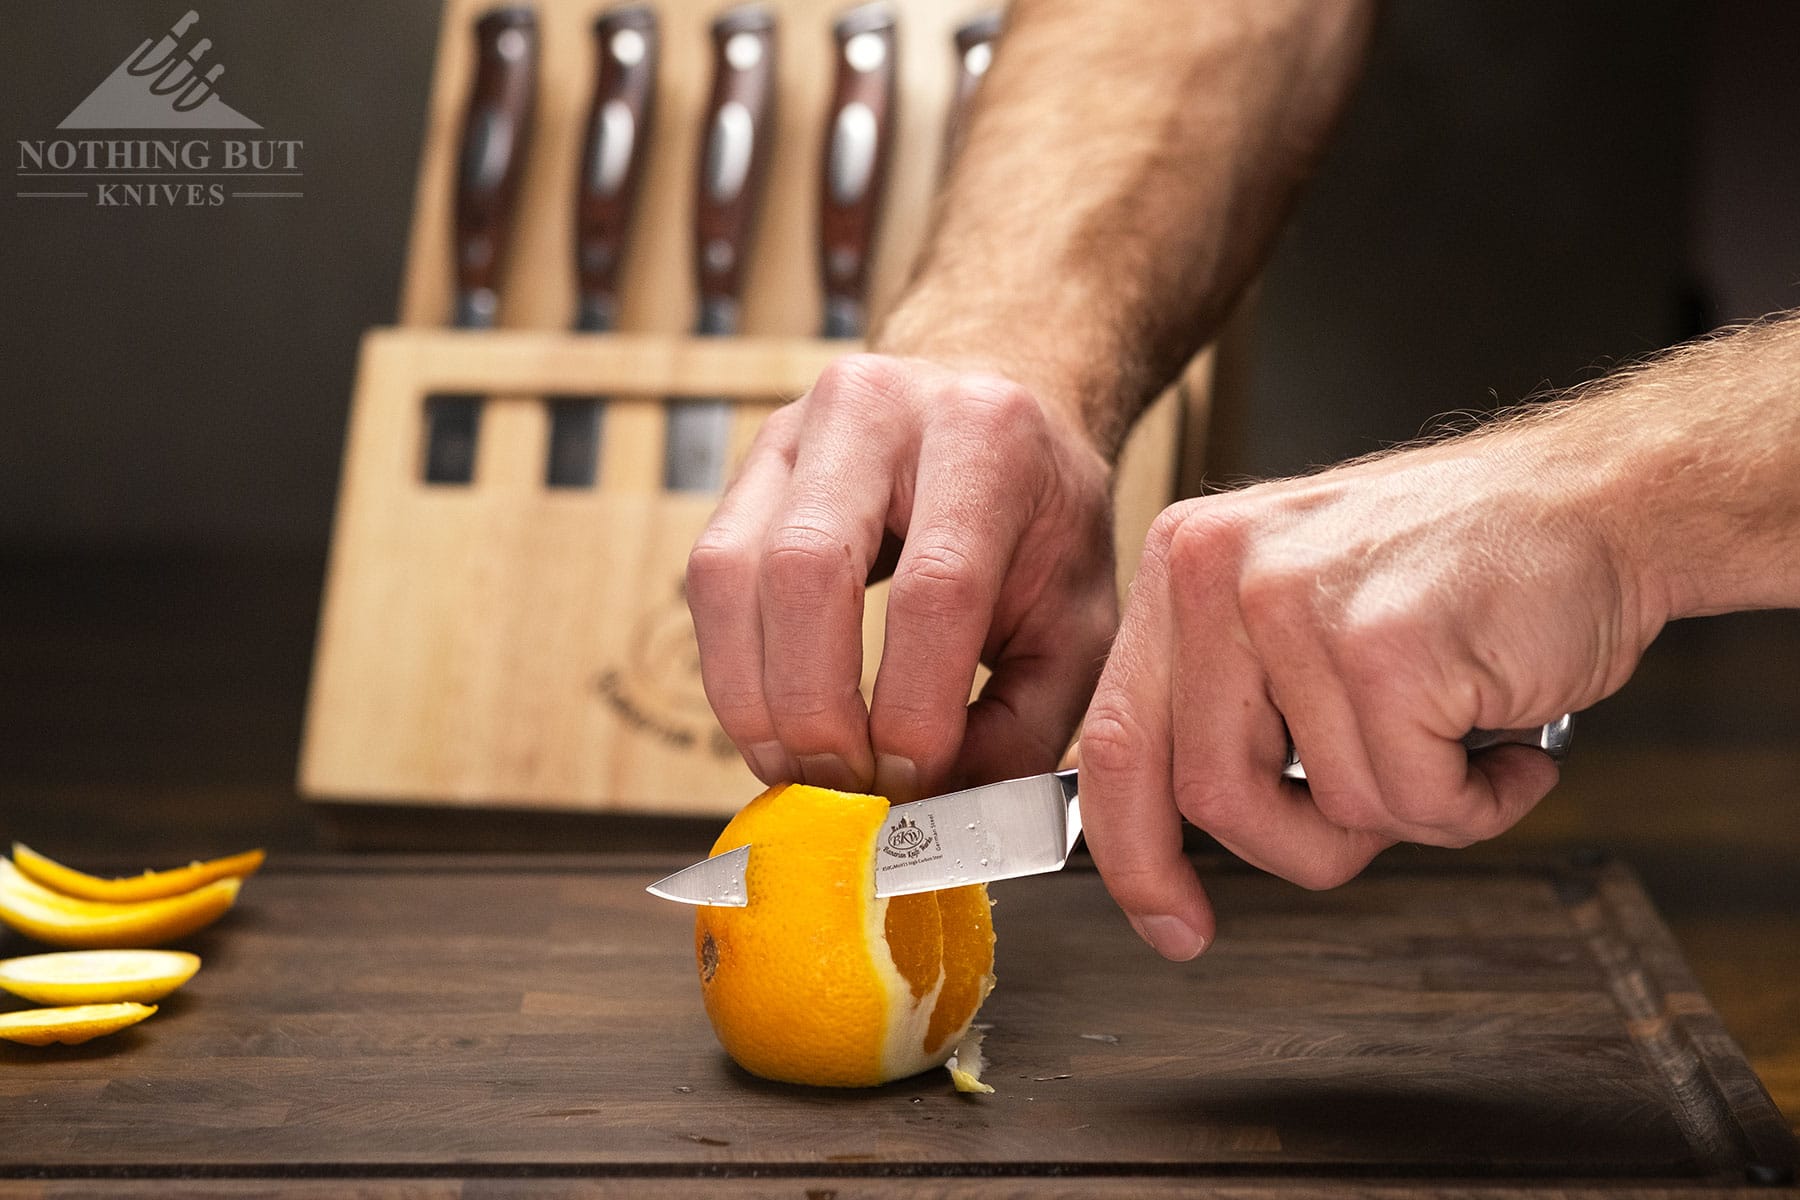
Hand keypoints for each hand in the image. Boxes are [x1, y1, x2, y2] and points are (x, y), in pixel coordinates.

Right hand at [687, 354, 1116, 800]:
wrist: (997, 404)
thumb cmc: (1044, 528)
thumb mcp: (1076, 622)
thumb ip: (1023, 727)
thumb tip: (937, 816)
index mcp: (987, 435)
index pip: (935, 587)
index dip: (912, 707)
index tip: (914, 781)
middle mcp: (878, 407)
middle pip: (806, 567)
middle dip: (813, 708)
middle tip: (842, 789)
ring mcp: (797, 428)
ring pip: (728, 572)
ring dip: (752, 698)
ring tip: (798, 768)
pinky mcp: (746, 465)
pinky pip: (706, 577)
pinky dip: (731, 669)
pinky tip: (774, 721)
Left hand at [1078, 423, 1665, 959]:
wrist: (1598, 502)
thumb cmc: (1460, 573)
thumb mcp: (1299, 609)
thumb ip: (1230, 704)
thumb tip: (1181, 841)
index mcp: (1183, 565)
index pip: (1114, 739)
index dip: (1134, 856)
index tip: (1168, 922)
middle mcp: (1218, 572)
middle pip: (1208, 797)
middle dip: (1301, 844)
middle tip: (1386, 808)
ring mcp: (1296, 606)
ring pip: (1325, 809)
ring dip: (1415, 810)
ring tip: (1461, 735)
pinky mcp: (1384, 651)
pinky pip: (1413, 804)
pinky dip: (1476, 804)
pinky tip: (1504, 742)